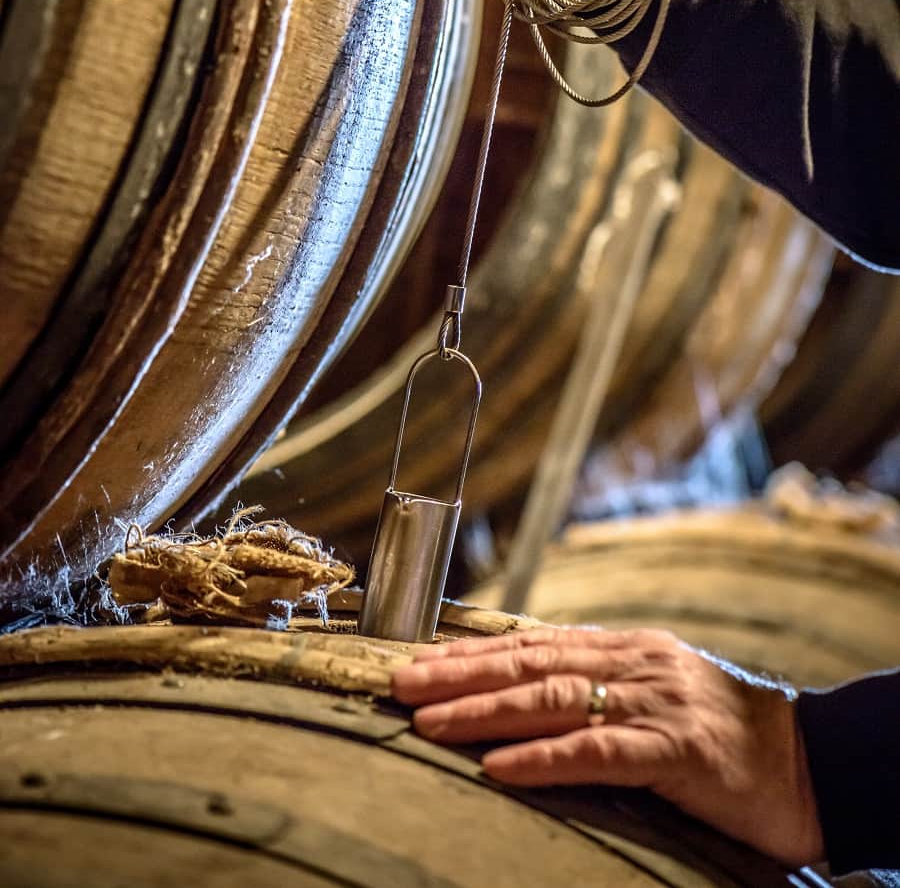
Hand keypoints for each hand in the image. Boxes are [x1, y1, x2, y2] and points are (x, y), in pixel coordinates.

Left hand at [392, 626, 824, 866]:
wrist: (811, 762)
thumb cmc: (726, 736)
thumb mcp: (658, 694)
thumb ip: (600, 687)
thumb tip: (527, 688)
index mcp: (627, 647)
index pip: (532, 642)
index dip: (469, 650)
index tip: (414, 658)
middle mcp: (635, 662)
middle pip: (529, 662)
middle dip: (457, 672)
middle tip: (397, 680)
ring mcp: (655, 702)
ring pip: (552, 699)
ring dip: (483, 711)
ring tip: (427, 719)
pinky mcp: (677, 749)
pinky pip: (599, 752)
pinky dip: (543, 758)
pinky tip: (498, 767)